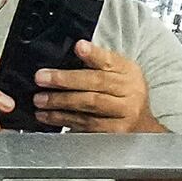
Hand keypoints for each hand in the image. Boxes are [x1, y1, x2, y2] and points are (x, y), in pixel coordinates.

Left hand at [32, 39, 158, 132]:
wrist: (142, 126)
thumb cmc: (122, 94)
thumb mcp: (117, 73)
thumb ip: (97, 62)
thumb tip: (75, 48)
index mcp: (128, 73)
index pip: (110, 60)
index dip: (94, 54)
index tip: (79, 47)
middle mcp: (131, 92)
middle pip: (97, 83)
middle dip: (65, 80)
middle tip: (41, 78)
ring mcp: (125, 114)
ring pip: (89, 106)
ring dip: (60, 103)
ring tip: (39, 100)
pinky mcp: (115, 133)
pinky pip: (87, 125)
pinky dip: (64, 120)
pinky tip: (47, 116)